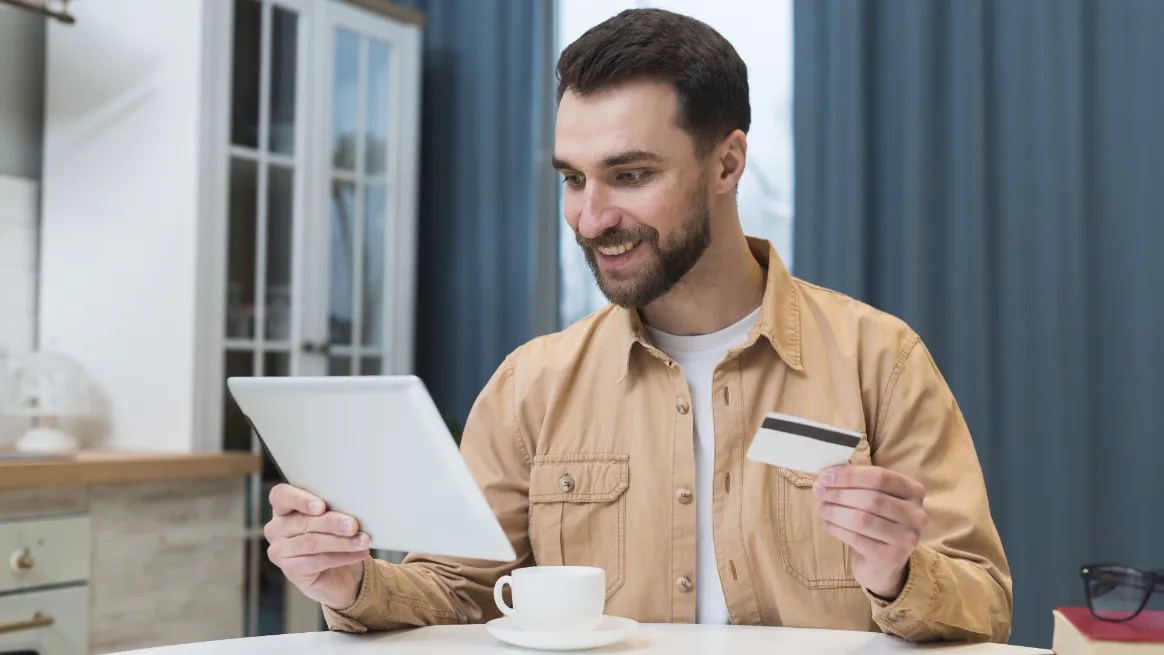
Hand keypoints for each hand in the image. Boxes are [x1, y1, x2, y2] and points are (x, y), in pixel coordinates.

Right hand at [265, 484, 369, 609]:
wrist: (341, 572)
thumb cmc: (336, 535)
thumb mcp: (335, 516)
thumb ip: (335, 507)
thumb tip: (353, 504)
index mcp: (284, 507)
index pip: (281, 495)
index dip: (299, 499)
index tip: (322, 506)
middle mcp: (276, 528)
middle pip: (301, 522)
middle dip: (331, 523)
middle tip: (353, 525)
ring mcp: (280, 551)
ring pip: (311, 542)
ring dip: (340, 542)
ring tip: (362, 541)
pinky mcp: (291, 571)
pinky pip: (317, 562)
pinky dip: (341, 557)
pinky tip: (358, 554)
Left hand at [812, 465, 927, 598]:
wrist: (884, 562)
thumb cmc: (877, 520)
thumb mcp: (874, 496)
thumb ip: (856, 482)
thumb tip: (827, 473)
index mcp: (913, 491)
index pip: (880, 477)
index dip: (850, 475)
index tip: (825, 476)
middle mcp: (916, 515)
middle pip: (871, 499)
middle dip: (839, 494)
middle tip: (818, 491)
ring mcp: (907, 538)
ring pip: (863, 520)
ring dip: (835, 511)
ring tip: (821, 508)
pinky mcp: (891, 558)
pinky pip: (857, 539)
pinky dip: (838, 529)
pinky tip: (829, 524)